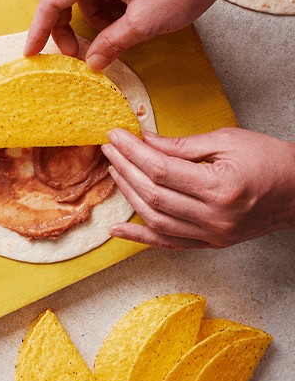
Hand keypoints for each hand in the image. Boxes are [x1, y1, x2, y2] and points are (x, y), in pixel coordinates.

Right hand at [24, 0, 256, 69]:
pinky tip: (123, 23)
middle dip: (67, 27)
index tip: (32, 51)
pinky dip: (108, 9)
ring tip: (110, 38)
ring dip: (91, 20)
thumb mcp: (144, 21)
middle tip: (74, 53)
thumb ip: (111, 43)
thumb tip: (92, 61)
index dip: (40, 28)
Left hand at [101, 128, 294, 248]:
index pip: (161, 169)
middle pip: (153, 194)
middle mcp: (214, 217)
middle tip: (109, 150)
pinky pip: (167, 243)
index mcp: (220, 187)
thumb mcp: (228, 141)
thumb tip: (144, 140)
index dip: (133, 152)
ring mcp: (212, 235)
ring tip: (114, 172)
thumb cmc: (272, 161)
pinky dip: (139, 236)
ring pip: (155, 218)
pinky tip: (117, 228)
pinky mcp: (210, 244)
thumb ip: (181, 145)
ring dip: (128, 195)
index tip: (116, 137)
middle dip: (125, 169)